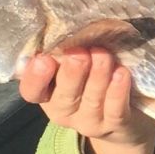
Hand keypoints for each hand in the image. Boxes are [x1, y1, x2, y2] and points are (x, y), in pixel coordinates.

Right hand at [19, 47, 154, 153]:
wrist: (122, 117)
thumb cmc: (91, 79)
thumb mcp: (74, 67)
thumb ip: (65, 54)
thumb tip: (64, 28)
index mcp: (47, 95)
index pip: (32, 91)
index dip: (35, 78)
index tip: (43, 59)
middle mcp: (63, 111)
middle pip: (63, 96)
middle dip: (71, 73)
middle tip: (78, 53)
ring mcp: (89, 122)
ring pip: (91, 100)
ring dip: (97, 76)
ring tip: (103, 55)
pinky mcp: (114, 125)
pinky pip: (115, 110)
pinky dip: (117, 91)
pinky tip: (121, 73)